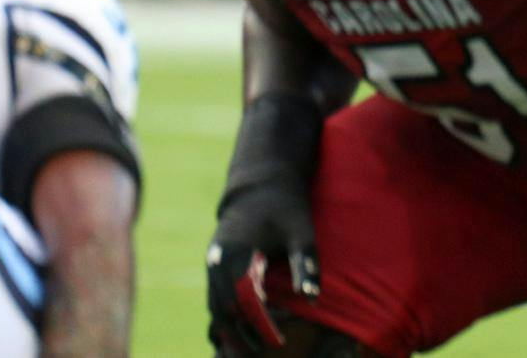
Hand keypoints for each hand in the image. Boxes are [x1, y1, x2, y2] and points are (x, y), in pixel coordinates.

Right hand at [205, 179, 319, 353]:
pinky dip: (224, 317)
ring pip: (214, 306)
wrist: (263, 184)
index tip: (277, 343)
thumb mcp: (301, 233)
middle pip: (222, 310)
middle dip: (240, 335)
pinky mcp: (215, 264)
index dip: (259, 325)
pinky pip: (215, 297)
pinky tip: (240, 332)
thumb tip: (313, 299)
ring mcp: (213, 262)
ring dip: (230, 330)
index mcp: (237, 253)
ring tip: (250, 351)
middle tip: (262, 353)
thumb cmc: (287, 208)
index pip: (244, 301)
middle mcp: (218, 260)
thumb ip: (305, 264)